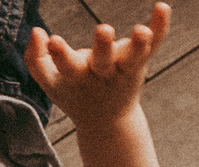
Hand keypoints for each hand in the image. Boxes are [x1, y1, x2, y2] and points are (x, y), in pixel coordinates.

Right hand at [26, 3, 169, 131]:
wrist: (106, 122)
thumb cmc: (73, 93)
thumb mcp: (49, 81)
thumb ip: (35, 58)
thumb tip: (36, 32)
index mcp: (77, 77)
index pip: (66, 66)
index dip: (59, 55)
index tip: (53, 41)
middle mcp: (102, 74)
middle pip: (103, 61)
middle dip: (103, 46)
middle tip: (103, 29)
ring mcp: (123, 70)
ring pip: (133, 58)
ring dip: (139, 44)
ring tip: (143, 30)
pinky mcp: (139, 65)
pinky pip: (153, 46)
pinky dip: (160, 28)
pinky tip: (163, 7)